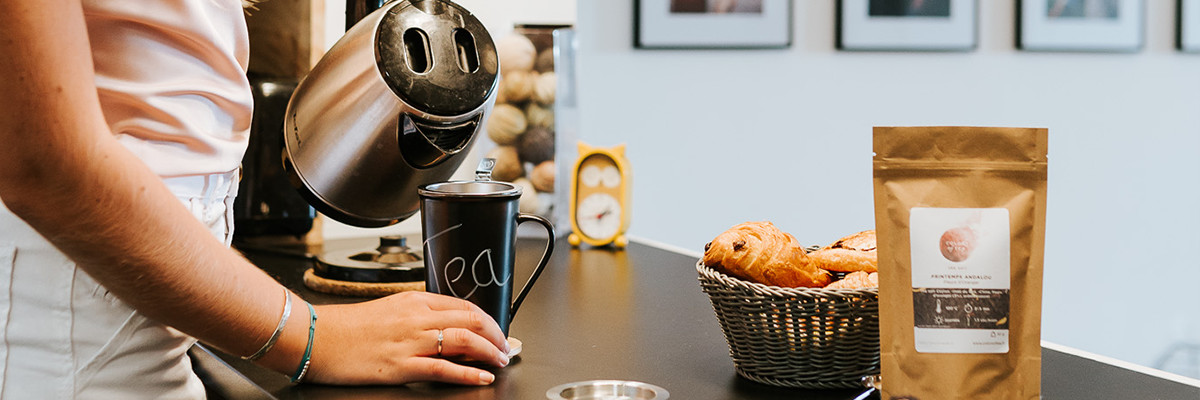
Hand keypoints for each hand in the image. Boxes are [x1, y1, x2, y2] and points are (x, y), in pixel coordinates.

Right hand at [303, 292, 510, 385]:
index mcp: (414, 300)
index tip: (496, 330)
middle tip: (506, 346)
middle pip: (470, 319)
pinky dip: (468, 374)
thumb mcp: (387, 309)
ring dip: (489, 351)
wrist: (314, 337)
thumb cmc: (345, 327)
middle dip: (495, 334)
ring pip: (463, 340)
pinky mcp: (401, 366)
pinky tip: (482, 377)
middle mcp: (416, 317)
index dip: (487, 319)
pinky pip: (444, 368)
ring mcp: (410, 341)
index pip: (463, 305)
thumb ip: (415, 314)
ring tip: (500, 360)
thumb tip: (440, 324)